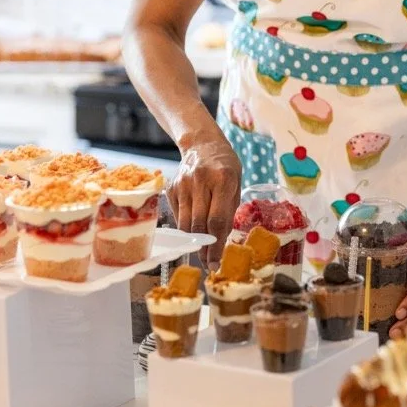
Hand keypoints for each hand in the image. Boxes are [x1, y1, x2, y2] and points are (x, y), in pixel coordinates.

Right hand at [168, 123, 240, 265]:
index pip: (217, 220)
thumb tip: (220, 242)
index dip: (216, 245)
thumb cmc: (225, 166)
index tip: (216, 263)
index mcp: (222, 179)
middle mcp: (200, 181)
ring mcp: (183, 184)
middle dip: (203, 248)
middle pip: (198, 224)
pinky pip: (178, 216)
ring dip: (192, 241)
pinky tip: (193, 229)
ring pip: (185, 223)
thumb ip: (229, 211)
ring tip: (200, 252)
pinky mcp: (171, 188)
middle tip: (208, 262)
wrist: (202, 144)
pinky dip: (185, 226)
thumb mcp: (236, 185)